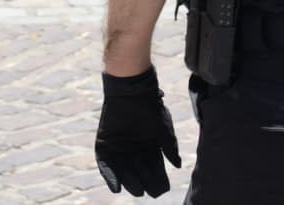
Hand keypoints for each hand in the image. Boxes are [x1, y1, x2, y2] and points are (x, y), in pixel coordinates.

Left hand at [95, 67, 180, 197]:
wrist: (131, 90)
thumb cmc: (151, 107)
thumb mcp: (164, 128)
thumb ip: (170, 147)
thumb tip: (178, 165)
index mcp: (149, 148)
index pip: (155, 170)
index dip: (158, 180)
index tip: (162, 189)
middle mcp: (134, 150)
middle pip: (139, 173)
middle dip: (143, 183)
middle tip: (147, 191)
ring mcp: (119, 148)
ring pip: (123, 171)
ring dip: (128, 182)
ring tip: (135, 190)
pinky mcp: (105, 144)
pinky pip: (106, 165)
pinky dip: (110, 176)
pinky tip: (115, 187)